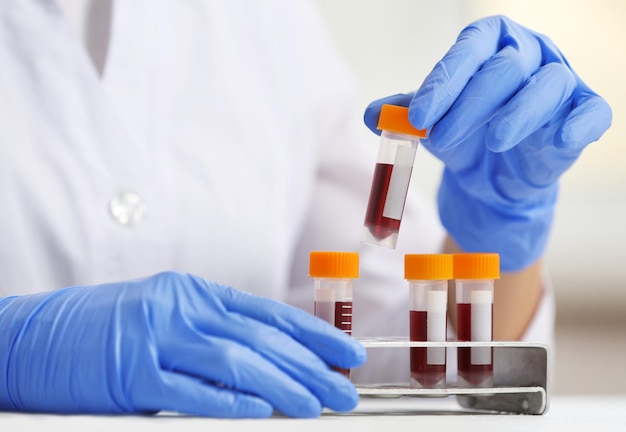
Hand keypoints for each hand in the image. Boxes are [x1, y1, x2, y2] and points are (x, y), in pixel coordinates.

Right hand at [0, 271, 365, 417]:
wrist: (28, 336)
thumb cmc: (100, 330)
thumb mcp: (163, 316)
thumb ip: (210, 332)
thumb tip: (265, 361)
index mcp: (192, 293)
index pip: (267, 313)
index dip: (312, 334)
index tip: (346, 353)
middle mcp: (179, 308)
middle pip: (260, 339)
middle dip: (310, 367)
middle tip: (344, 390)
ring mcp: (154, 337)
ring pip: (236, 361)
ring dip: (284, 386)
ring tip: (318, 406)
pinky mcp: (130, 372)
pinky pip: (189, 390)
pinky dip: (229, 402)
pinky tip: (262, 412)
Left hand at [364, 15, 610, 270]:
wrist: (495, 172)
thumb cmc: (464, 133)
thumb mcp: (432, 122)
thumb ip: (404, 115)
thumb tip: (372, 114)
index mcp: (490, 43)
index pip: (469, 49)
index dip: (444, 82)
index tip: (418, 117)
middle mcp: (529, 52)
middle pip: (505, 67)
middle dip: (469, 104)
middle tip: (439, 138)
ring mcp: (560, 80)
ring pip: (548, 85)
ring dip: (518, 114)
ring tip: (491, 142)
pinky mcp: (584, 111)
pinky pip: (592, 111)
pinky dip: (580, 124)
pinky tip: (561, 139)